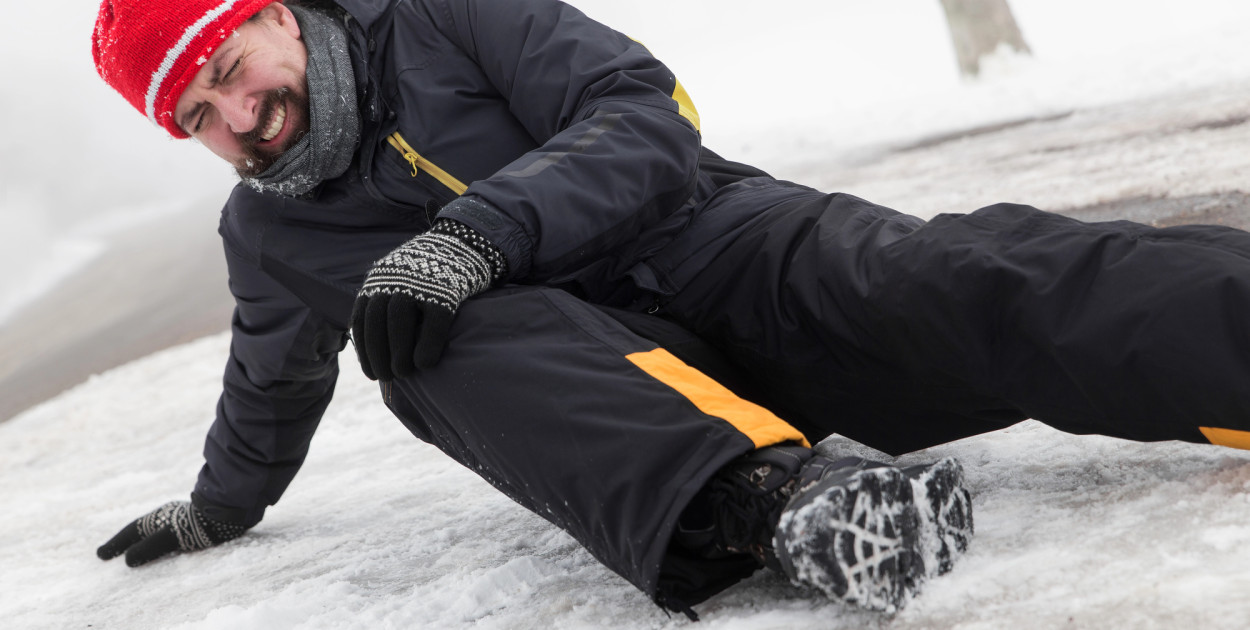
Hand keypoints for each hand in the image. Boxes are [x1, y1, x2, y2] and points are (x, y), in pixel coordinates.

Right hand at [97, 499, 247, 566]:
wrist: (233, 510)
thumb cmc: (200, 524)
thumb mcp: (171, 537)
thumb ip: (149, 548)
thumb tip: (127, 560)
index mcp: (159, 516)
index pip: (132, 532)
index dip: (116, 544)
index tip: (100, 556)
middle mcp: (168, 515)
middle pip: (142, 530)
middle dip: (126, 541)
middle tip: (109, 554)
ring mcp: (182, 518)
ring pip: (156, 530)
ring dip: (143, 541)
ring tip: (135, 553)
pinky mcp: (196, 523)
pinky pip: (171, 533)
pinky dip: (160, 542)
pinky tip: (167, 547)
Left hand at [351, 219, 505, 379]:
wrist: (463, 244)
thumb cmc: (429, 274)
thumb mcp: (400, 279)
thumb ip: (387, 305)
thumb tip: (380, 349)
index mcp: (378, 279)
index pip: (361, 319)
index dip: (365, 350)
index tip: (371, 373)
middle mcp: (393, 280)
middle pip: (376, 323)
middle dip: (378, 355)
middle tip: (387, 378)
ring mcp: (419, 284)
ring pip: (399, 324)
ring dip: (398, 354)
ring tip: (404, 374)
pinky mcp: (445, 290)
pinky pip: (433, 323)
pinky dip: (427, 345)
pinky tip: (426, 364)